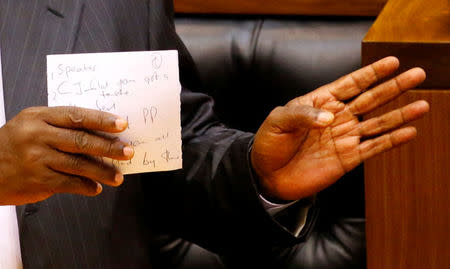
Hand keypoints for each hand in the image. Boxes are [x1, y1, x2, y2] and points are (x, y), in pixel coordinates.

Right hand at [0, 106, 133, 204]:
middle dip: (109, 147)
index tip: (122, 125)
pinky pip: (69, 184)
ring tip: (118, 176)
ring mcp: (37, 159)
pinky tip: (96, 187)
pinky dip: (86, 186)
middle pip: (81, 140)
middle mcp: (37, 136)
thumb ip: (61, 126)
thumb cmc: (15, 144)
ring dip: (102, 171)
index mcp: (38, 117)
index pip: (76, 116)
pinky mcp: (37, 180)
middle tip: (128, 151)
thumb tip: (101, 134)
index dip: (101, 120)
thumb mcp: (32, 124)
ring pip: (78, 165)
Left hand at [251, 57, 428, 200]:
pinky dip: (391, 141)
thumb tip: (331, 117)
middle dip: (393, 87)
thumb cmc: (270, 143)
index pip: (350, 84)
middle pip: (371, 99)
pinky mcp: (348, 159)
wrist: (267, 175)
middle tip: (418, 74)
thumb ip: (303, 115)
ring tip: (422, 105)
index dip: (371, 73)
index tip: (392, 62)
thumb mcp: (278, 121)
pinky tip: (408, 133)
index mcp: (320, 102)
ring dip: (399, 115)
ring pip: (377, 123)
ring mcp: (344, 138)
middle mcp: (337, 117)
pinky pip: (373, 148)